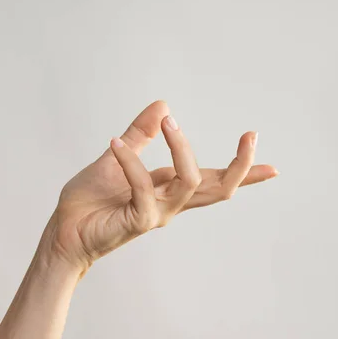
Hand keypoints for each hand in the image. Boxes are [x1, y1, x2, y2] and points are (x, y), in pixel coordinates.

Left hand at [36, 101, 277, 275]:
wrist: (63, 232)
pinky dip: (131, 161)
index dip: (243, 172)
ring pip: (191, 182)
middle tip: (251, 136)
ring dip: (182, 148)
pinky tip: (114, 144)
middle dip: (241, 166)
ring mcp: (158, 213)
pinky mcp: (138, 220)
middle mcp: (171, 204)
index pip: (215, 180)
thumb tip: (164, 106)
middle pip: (220, 188)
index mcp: (170, 190)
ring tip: (167, 123)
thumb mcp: (118, 158)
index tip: (273, 167)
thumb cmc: (90, 201)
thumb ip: (139, 136)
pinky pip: (143, 186)